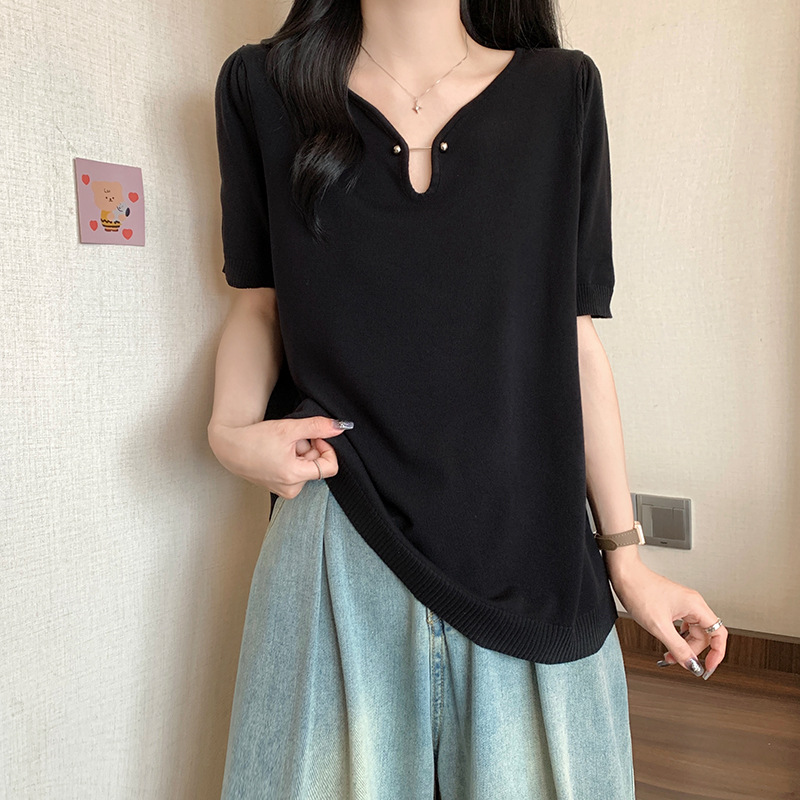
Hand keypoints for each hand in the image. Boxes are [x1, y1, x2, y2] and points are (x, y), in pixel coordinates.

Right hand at [207, 415, 351, 496]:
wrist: (229, 447)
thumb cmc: (255, 438)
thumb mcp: (289, 428)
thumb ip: (317, 427)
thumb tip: (340, 427)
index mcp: (294, 477)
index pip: (330, 467)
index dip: (327, 448)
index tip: (315, 435)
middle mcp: (291, 489)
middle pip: (317, 465)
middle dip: (309, 448)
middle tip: (292, 437)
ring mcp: (284, 490)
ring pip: (307, 468)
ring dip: (300, 453)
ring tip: (282, 444)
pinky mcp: (279, 488)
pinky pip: (296, 472)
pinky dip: (292, 460)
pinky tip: (277, 452)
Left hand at [607, 559, 726, 679]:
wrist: (624, 574)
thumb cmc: (639, 591)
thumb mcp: (659, 626)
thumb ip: (678, 648)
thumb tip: (692, 664)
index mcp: (695, 606)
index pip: (719, 634)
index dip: (717, 653)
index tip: (708, 667)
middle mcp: (693, 603)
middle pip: (704, 635)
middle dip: (692, 651)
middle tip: (677, 660)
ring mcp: (683, 603)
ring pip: (692, 631)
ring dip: (682, 645)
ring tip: (669, 654)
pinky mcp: (673, 604)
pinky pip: (682, 625)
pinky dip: (676, 636)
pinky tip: (667, 641)